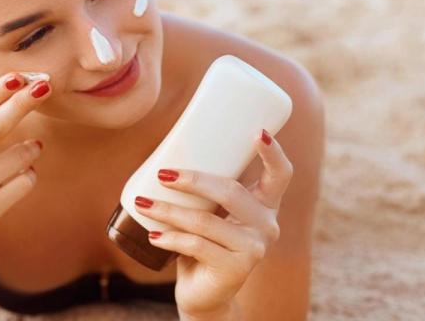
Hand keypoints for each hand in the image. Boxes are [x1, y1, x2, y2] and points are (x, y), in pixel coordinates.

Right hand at [0, 72, 51, 266]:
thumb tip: (8, 96)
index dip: (0, 90)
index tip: (20, 75)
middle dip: (24, 102)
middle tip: (46, 85)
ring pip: (21, 155)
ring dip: (31, 149)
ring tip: (28, 150)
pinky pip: (26, 181)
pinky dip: (28, 175)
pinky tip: (18, 178)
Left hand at [133, 129, 293, 319]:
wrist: (204, 292)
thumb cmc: (204, 242)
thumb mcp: (209, 211)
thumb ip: (204, 189)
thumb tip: (166, 156)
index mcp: (265, 204)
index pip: (281, 175)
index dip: (274, 153)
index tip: (258, 132)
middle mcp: (268, 226)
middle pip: (231, 192)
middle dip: (193, 180)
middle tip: (163, 174)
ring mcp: (254, 249)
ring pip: (206, 220)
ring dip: (169, 210)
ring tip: (143, 203)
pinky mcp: (235, 270)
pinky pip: (196, 245)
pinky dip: (170, 238)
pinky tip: (153, 235)